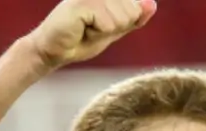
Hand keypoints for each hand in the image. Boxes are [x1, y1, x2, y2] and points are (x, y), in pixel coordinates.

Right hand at [26, 0, 157, 69]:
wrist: (53, 51)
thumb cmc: (80, 40)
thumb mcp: (113, 30)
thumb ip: (133, 18)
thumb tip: (152, 4)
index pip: (137, 8)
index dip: (123, 23)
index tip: (101, 26)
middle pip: (132, 12)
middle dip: (115, 28)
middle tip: (92, 29)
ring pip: (121, 18)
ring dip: (104, 31)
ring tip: (86, 28)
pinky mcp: (82, 2)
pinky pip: (107, 23)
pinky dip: (96, 33)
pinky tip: (81, 29)